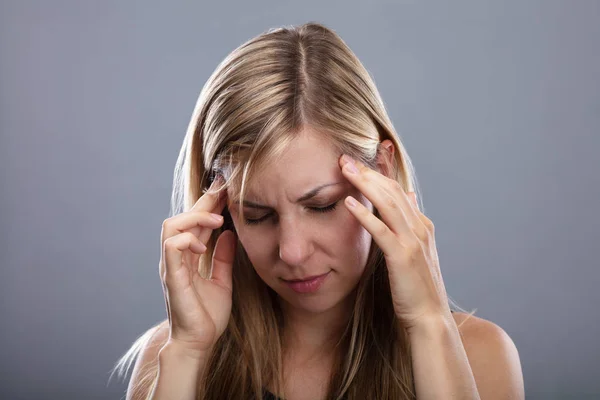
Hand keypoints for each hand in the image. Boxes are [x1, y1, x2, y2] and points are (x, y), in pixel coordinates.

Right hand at [159, 176, 236, 354]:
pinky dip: (186, 239)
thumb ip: (222, 257)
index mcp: (187, 257)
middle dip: (203, 201)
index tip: (226, 190)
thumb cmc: (207, 315)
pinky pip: (170, 246)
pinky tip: (203, 244)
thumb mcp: (222, 280)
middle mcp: (176, 257)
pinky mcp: (171, 276)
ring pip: (171, 226)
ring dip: (194, 217)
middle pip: (183, 217)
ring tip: (216, 220)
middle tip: (224, 189)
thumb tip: (228, 233)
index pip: (195, 223)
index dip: (208, 204)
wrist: (199, 342)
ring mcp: (171, 266)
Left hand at [339, 154, 450, 330]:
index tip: (361, 158)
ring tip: (344, 168)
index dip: (379, 172)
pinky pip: (381, 230)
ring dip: (365, 183)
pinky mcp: (402, 257)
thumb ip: (410, 223)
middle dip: (368, 171)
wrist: (429, 318)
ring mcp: (413, 242)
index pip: (398, 191)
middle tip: (345, 156)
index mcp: (422, 226)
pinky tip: (348, 202)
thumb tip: (408, 196)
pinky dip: (364, 214)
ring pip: (388, 203)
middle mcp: (420, 228)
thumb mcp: (415, 251)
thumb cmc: (416, 288)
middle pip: (391, 191)